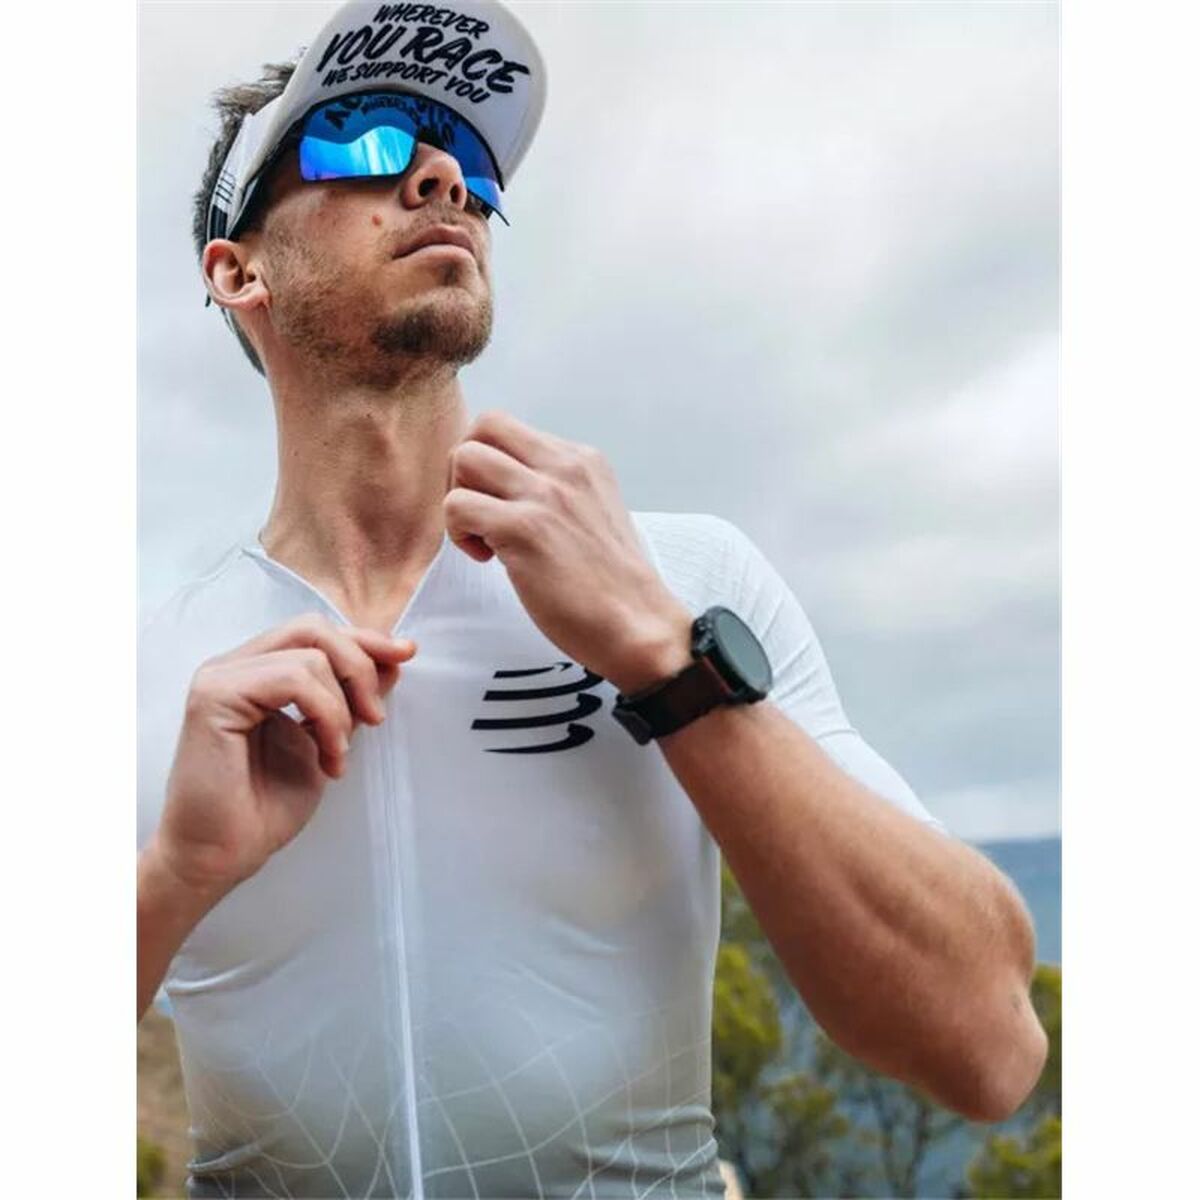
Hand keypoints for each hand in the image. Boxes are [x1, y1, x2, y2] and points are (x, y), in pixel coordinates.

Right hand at [149, 614, 416, 902]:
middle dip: (360, 665)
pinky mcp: (215, 696)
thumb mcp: (326, 740)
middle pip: (313, 629)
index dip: (365, 639)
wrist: (223, 855)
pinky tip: (325, 755)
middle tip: (376, 717)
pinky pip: (292, 678)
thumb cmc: (263, 808)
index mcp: (256, 671)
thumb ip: (350, 698)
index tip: (406, 654)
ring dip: (341, 707)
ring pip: (310, 654)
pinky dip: (325, 714)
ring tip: (338, 755)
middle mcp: (235, 666)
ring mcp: (221, 677)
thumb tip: (393, 657)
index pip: (316, 633)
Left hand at [443, 410, 692, 691]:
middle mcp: (565, 466)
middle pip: (484, 425)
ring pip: (465, 457)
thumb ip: (559, 491)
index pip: (510, 429)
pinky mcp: (524, 528)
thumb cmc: (612, 584)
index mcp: (582, 460)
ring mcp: (545, 494)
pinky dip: (458, 534)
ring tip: (483, 537)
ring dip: (459, 498)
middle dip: (465, 469)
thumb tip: (510, 488)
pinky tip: (488, 559)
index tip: (501, 503)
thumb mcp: (594, 512)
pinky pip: (457, 505)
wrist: (638, 625)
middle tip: (478, 513)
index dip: (490, 463)